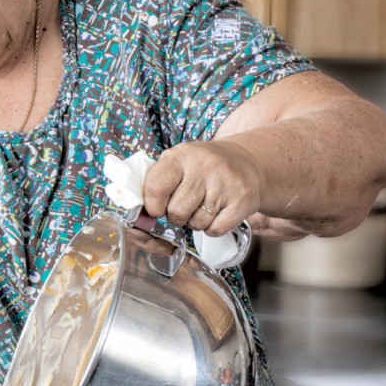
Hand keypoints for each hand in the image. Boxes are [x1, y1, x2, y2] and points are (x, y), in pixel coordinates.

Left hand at [142, 139, 263, 234]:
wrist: (248, 162)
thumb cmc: (202, 168)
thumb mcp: (178, 162)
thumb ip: (156, 182)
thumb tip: (138, 213)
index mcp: (181, 156)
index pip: (156, 187)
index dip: (153, 205)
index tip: (157, 208)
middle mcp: (205, 166)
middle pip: (177, 211)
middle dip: (176, 216)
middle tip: (185, 206)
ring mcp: (226, 183)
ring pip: (196, 223)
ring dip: (196, 222)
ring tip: (203, 206)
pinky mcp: (243, 199)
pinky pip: (216, 229)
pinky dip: (213, 228)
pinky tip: (218, 212)